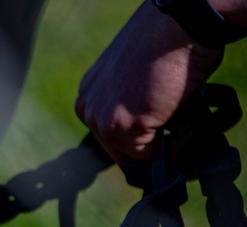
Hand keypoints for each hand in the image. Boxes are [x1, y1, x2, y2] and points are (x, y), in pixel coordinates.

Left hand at [75, 1, 224, 161]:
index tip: (164, 136)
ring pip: (137, 155)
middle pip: (120, 152)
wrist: (181, 25)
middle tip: (179, 126)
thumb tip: (156, 143)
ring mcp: (101, 119)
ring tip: (182, 111)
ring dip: (166, 141)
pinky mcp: (120, 127)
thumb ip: (137, 109)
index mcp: (90, 95)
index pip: (111, 138)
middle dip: (152, 147)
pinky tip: (183, 113)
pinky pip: (152, 156)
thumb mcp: (140, 82)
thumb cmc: (169, 47)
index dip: (141, 143)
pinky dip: (176, 142)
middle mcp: (88, 108)